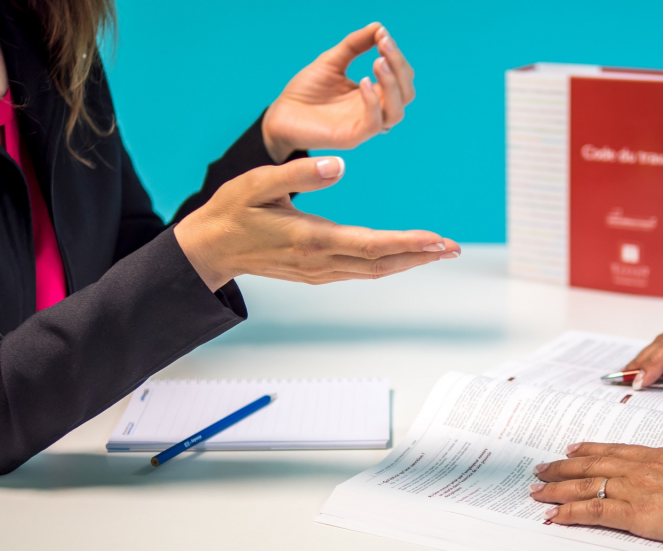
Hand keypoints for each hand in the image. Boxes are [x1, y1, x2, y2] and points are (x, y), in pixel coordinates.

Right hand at [174, 156, 458, 290]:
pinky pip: (360, 271)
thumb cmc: (232, 212)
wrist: (209, 250)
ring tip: (439, 251)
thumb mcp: (257, 183)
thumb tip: (339, 165)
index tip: (437, 239)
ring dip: (408, 261)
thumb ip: (300, 174)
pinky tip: (403, 256)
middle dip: (420, 255)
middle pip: (382, 263)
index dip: (407, 243)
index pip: (371, 244)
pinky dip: (387, 264)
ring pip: (374, 271)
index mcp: (311, 239)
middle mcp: (320, 261)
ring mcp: (319, 271)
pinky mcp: (316, 272)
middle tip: (453, 247)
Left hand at [262, 22, 415, 161]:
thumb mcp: (332, 60)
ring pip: (397, 112)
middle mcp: (374, 111)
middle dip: (399, 67)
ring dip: (392, 84)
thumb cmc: (306, 90)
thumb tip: (379, 27)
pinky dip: (373, 102)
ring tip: (378, 62)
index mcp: (373, 94)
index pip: (401, 78)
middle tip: (383, 45)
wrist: (280, 115)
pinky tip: (363, 81)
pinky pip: (374, 124)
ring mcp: (364, 126)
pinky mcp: (352, 137)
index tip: (382, 35)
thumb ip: (355, 45)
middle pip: (406, 94)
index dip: (396, 57)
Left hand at [530, 419, 662, 545]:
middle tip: (540, 469)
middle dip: (562, 468)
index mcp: (657, 456)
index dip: (589, 450)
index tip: (571, 448)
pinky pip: (594, 512)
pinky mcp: (636, 514)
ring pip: (585, 487)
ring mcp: (635, 490)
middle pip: (592, 466)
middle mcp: (640, 469)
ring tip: (536, 492)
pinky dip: (569, 514)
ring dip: (557, 490)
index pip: (614, 451)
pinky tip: (553, 516)